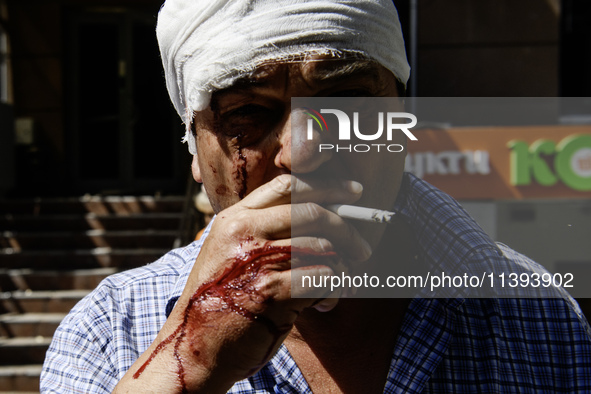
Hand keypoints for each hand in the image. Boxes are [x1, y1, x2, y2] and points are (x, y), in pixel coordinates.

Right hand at [114, 175, 371, 392]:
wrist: (193, 346)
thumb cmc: (221, 300)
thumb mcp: (231, 254)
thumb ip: (265, 232)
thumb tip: (323, 220)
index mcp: (234, 218)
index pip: (287, 185)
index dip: (326, 185)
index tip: (354, 191)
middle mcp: (243, 232)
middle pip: (311, 212)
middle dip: (346, 228)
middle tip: (363, 247)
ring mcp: (255, 260)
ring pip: (322, 247)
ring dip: (341, 266)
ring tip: (339, 281)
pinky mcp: (269, 292)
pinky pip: (323, 279)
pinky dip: (333, 290)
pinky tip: (325, 302)